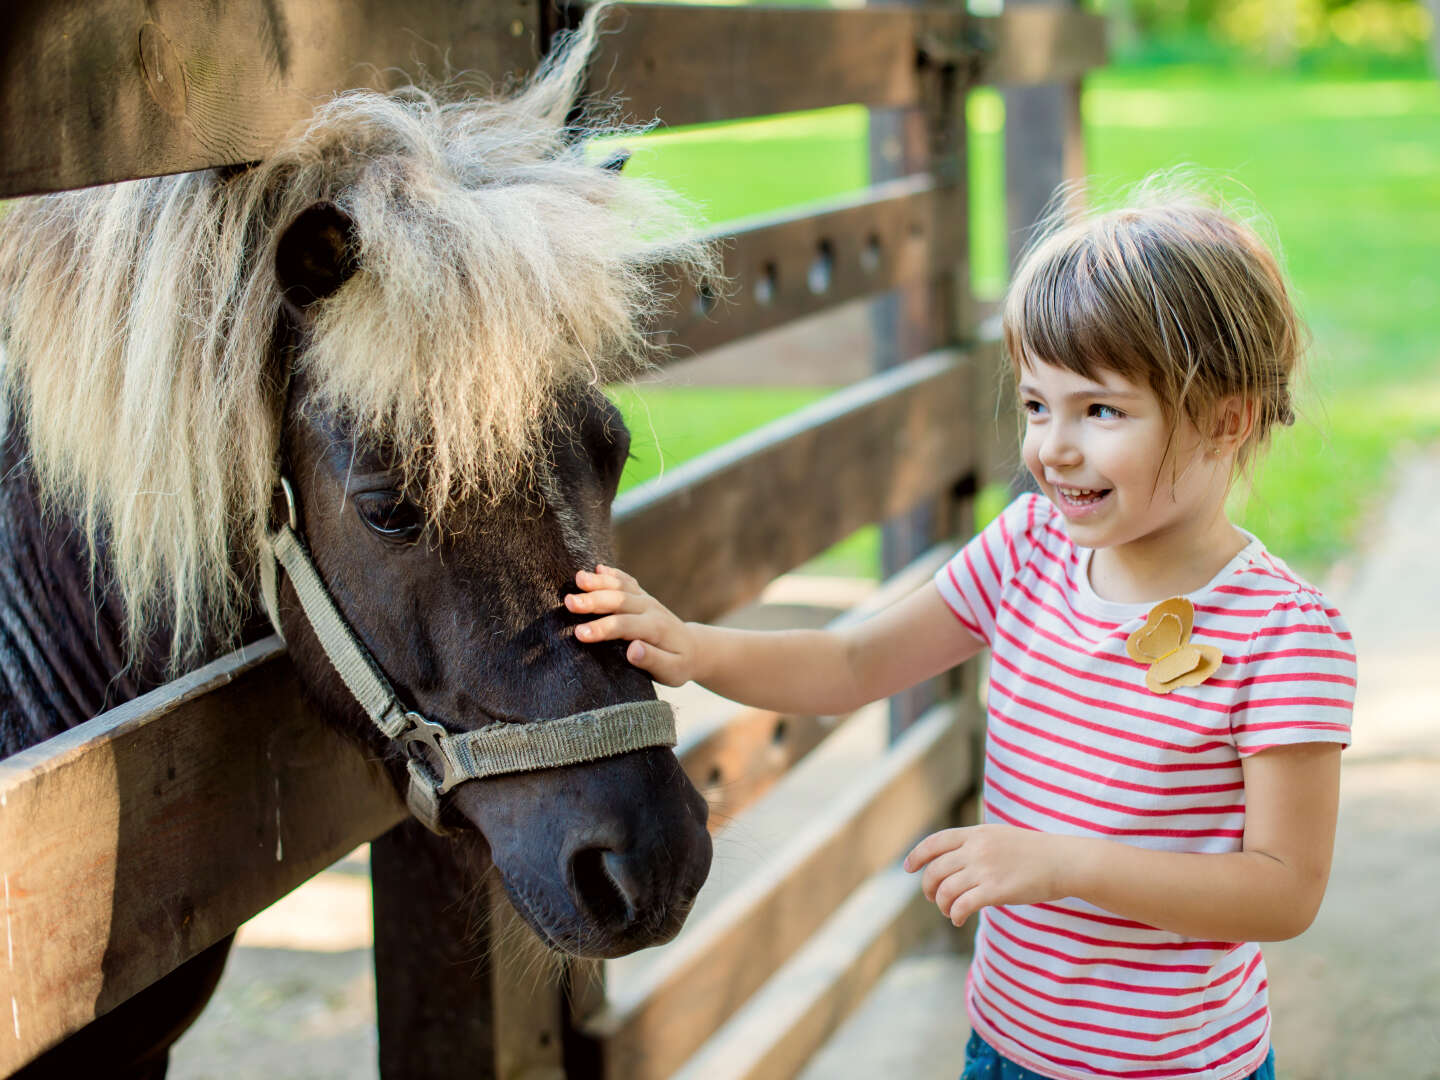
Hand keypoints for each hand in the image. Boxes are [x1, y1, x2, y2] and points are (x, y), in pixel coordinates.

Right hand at [566, 565, 698, 685]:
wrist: (694, 648)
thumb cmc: (678, 664)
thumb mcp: (671, 671)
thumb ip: (652, 660)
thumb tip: (632, 650)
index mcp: (655, 628)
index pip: (625, 626)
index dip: (602, 629)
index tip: (579, 633)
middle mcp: (650, 609)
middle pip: (620, 601)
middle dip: (594, 601)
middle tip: (569, 602)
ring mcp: (646, 600)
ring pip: (621, 587)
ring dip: (599, 582)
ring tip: (577, 578)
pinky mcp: (642, 596)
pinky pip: (627, 582)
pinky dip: (613, 574)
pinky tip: (599, 568)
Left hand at [903, 825, 1076, 926]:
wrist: (1062, 861)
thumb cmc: (1034, 851)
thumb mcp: (999, 835)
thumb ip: (975, 843)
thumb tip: (953, 857)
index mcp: (976, 833)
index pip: (935, 842)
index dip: (917, 856)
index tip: (908, 868)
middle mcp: (976, 849)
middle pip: (936, 870)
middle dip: (929, 887)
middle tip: (933, 898)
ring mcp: (985, 869)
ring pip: (946, 890)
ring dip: (942, 905)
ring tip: (949, 912)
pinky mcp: (996, 890)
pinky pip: (962, 905)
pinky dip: (955, 915)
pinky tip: (959, 920)